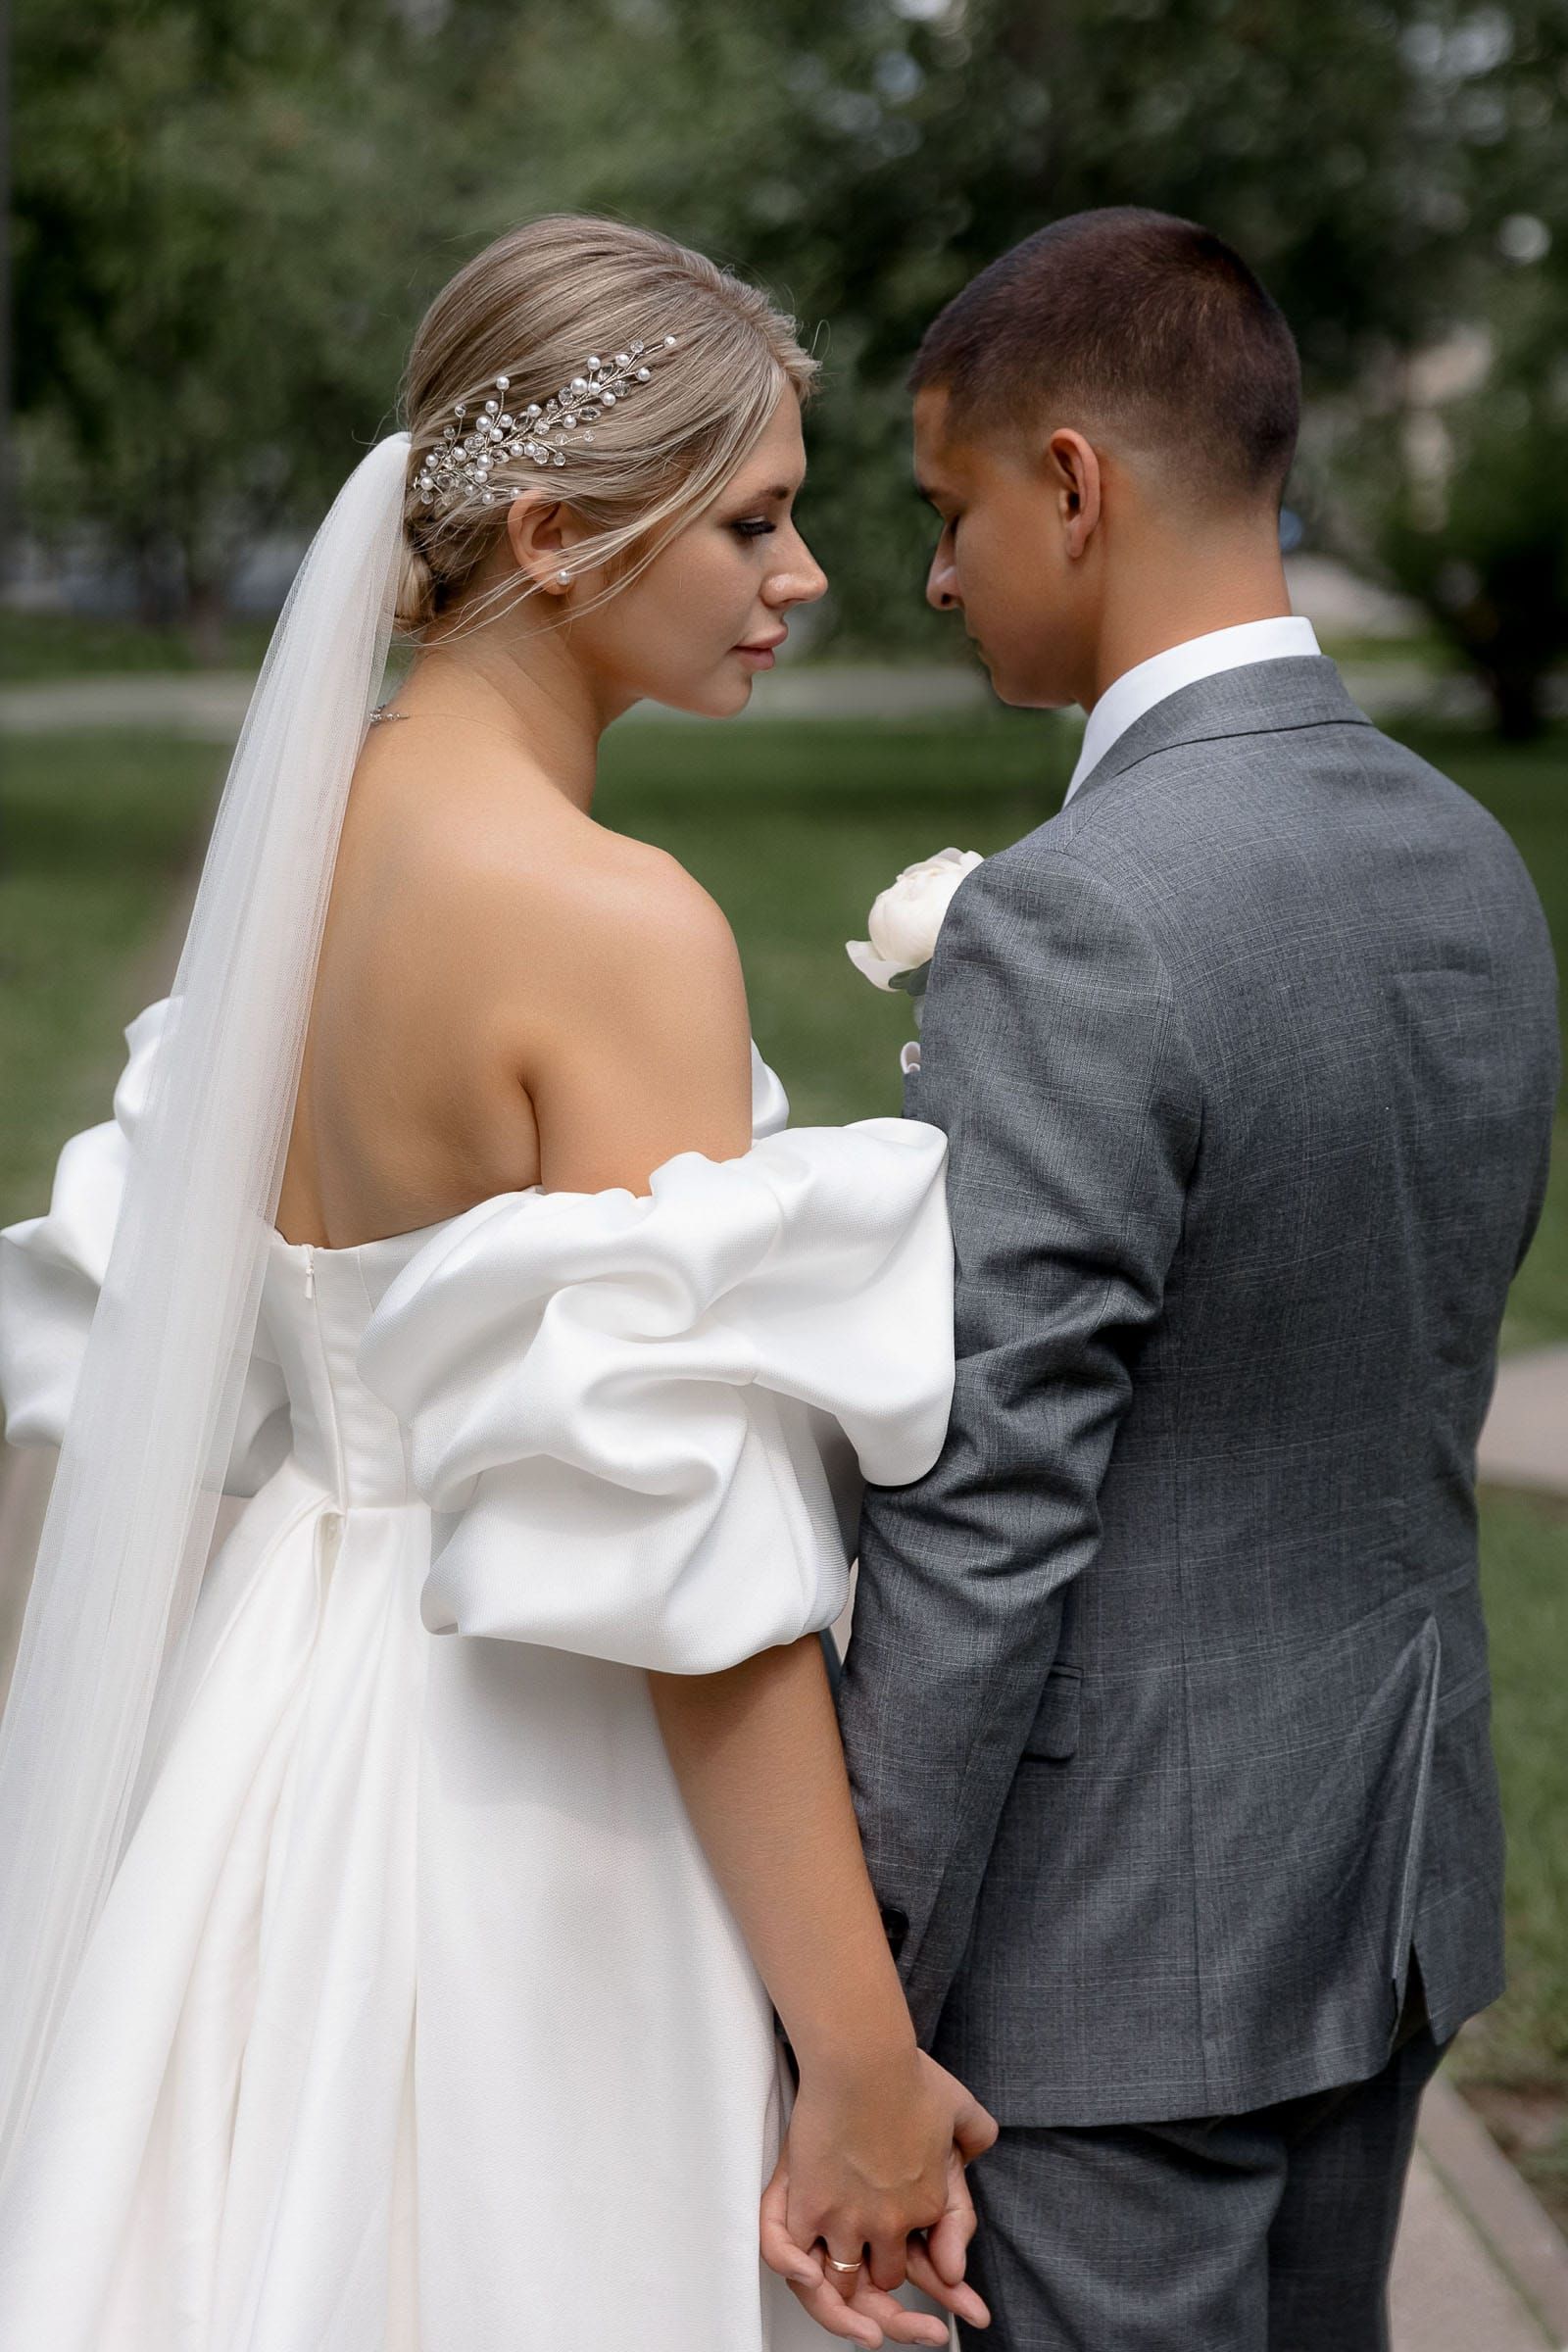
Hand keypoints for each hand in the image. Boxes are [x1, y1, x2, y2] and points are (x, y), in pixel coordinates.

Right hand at [759, 2049, 996, 2346]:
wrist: (863, 2056)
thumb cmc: (906, 2073)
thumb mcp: (960, 2104)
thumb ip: (975, 2131)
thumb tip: (979, 2151)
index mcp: (929, 2203)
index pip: (933, 2263)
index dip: (938, 2281)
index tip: (958, 2303)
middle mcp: (891, 2222)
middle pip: (885, 2279)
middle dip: (886, 2296)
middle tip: (896, 2318)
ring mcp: (849, 2218)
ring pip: (844, 2279)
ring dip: (843, 2298)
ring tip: (849, 2316)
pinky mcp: (809, 2206)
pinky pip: (795, 2258)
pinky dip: (798, 2272)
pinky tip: (809, 2277)